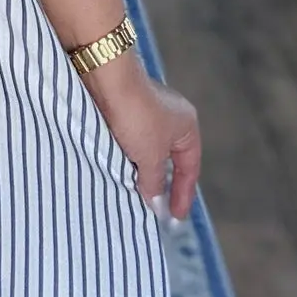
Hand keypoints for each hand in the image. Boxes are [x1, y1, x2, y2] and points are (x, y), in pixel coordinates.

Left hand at [84, 55, 200, 221]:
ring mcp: (147, 108)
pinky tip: (118, 168)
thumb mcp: (151, 156)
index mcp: (187, 125)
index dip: (183, 194)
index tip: (175, 217)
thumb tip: (154, 199)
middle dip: (161, 181)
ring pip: (147, 148)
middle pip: (168, 157)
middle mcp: (171, 115)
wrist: (106, 79)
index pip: (189, 167)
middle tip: (155, 207)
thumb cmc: (137, 117)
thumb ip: (154, 181)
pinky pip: (130, 138)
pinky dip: (127, 155)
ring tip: (134, 192)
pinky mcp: (124, 106)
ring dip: (141, 168)